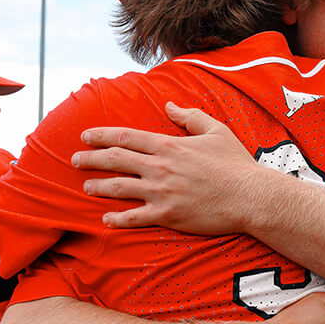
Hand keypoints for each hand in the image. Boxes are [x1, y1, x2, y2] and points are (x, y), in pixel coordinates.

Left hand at [73, 102, 266, 233]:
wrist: (250, 196)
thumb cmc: (236, 164)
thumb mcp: (216, 131)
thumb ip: (189, 116)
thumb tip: (169, 104)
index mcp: (170, 145)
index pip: (126, 137)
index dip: (102, 135)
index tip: (85, 136)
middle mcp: (161, 167)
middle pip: (116, 160)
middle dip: (90, 159)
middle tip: (74, 160)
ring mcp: (162, 192)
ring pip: (119, 188)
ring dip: (98, 186)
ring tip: (85, 186)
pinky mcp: (168, 215)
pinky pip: (135, 217)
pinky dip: (118, 218)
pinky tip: (106, 219)